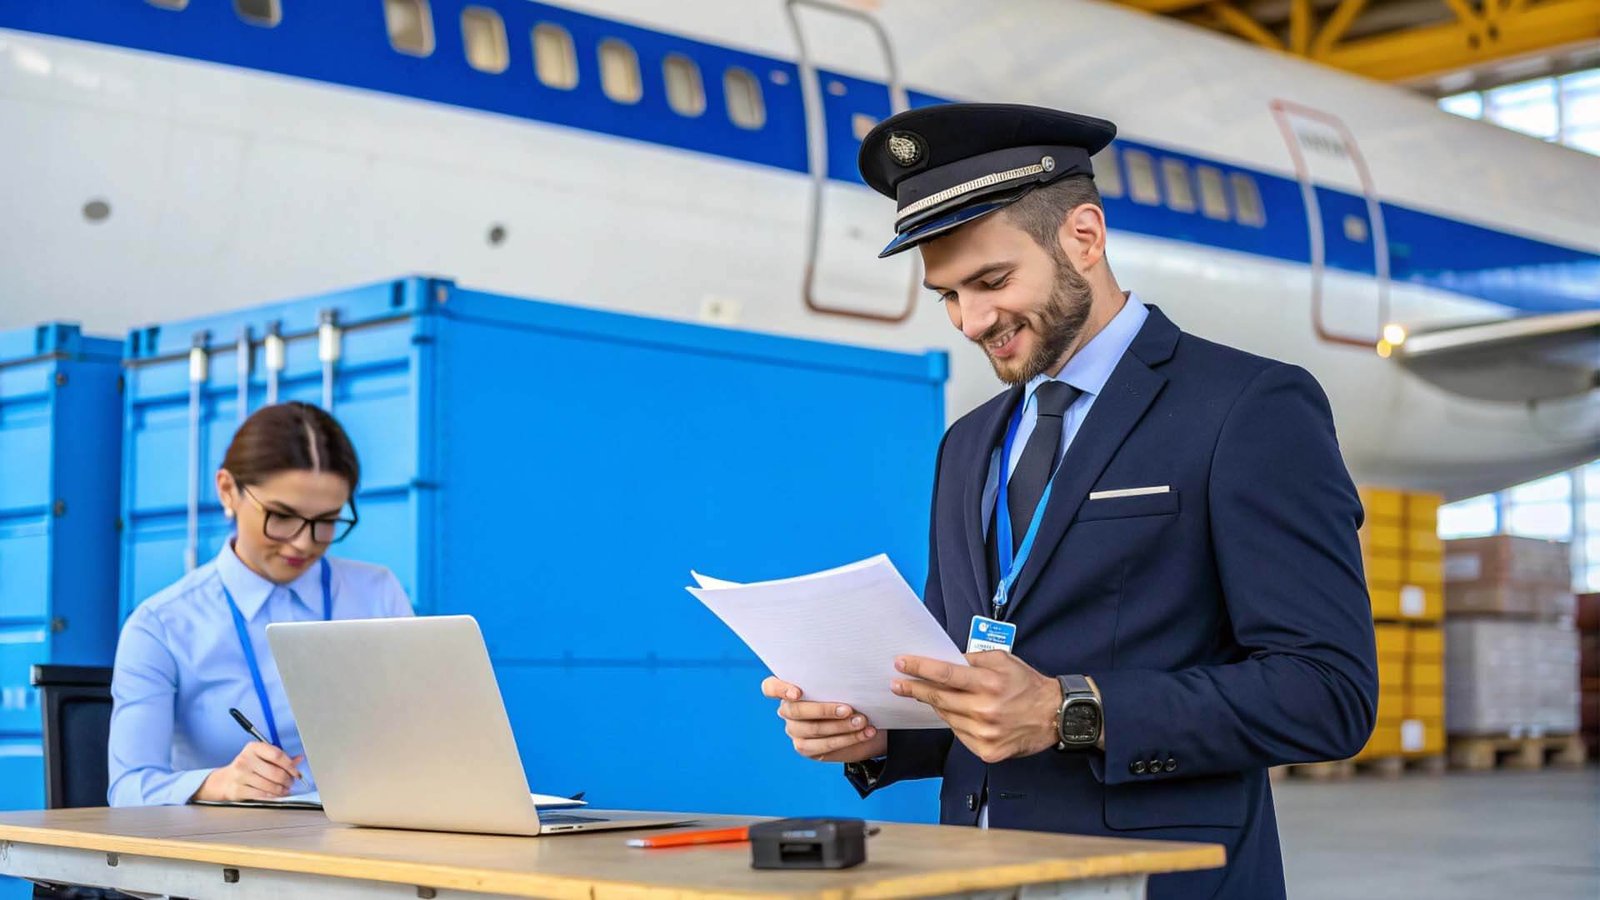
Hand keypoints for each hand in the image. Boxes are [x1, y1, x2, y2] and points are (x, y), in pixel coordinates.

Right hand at [192, 742, 304, 801]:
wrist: (224, 780)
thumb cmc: (246, 767)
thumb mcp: (261, 757)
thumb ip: (279, 758)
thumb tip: (299, 759)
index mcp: (253, 748)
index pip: (277, 755)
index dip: (291, 765)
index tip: (296, 772)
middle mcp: (245, 759)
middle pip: (275, 772)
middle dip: (287, 780)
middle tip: (291, 783)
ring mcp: (240, 775)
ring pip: (270, 785)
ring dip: (281, 790)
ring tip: (285, 790)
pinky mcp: (238, 789)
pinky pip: (261, 795)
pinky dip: (272, 796)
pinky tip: (275, 795)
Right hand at [761, 676, 888, 762]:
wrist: (860, 717)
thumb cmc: (848, 692)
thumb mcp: (843, 682)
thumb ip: (840, 678)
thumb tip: (858, 674)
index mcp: (789, 687)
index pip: (771, 687)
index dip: (780, 689)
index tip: (798, 693)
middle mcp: (787, 710)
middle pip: (795, 710)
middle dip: (824, 710)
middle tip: (848, 709)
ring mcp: (794, 730)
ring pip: (812, 730)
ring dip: (841, 727)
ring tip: (862, 722)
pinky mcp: (806, 748)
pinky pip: (823, 746)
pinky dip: (847, 739)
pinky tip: (864, 733)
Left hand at [891, 651, 1061, 763]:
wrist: (1055, 715)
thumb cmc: (1028, 685)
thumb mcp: (1004, 660)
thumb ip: (974, 659)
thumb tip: (946, 661)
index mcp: (989, 683)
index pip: (945, 674)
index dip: (920, 668)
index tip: (901, 664)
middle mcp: (985, 709)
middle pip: (939, 698)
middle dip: (915, 689)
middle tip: (898, 684)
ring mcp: (985, 733)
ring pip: (947, 717)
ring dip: (936, 705)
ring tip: (930, 696)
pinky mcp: (987, 751)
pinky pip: (959, 734)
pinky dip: (956, 722)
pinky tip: (960, 714)